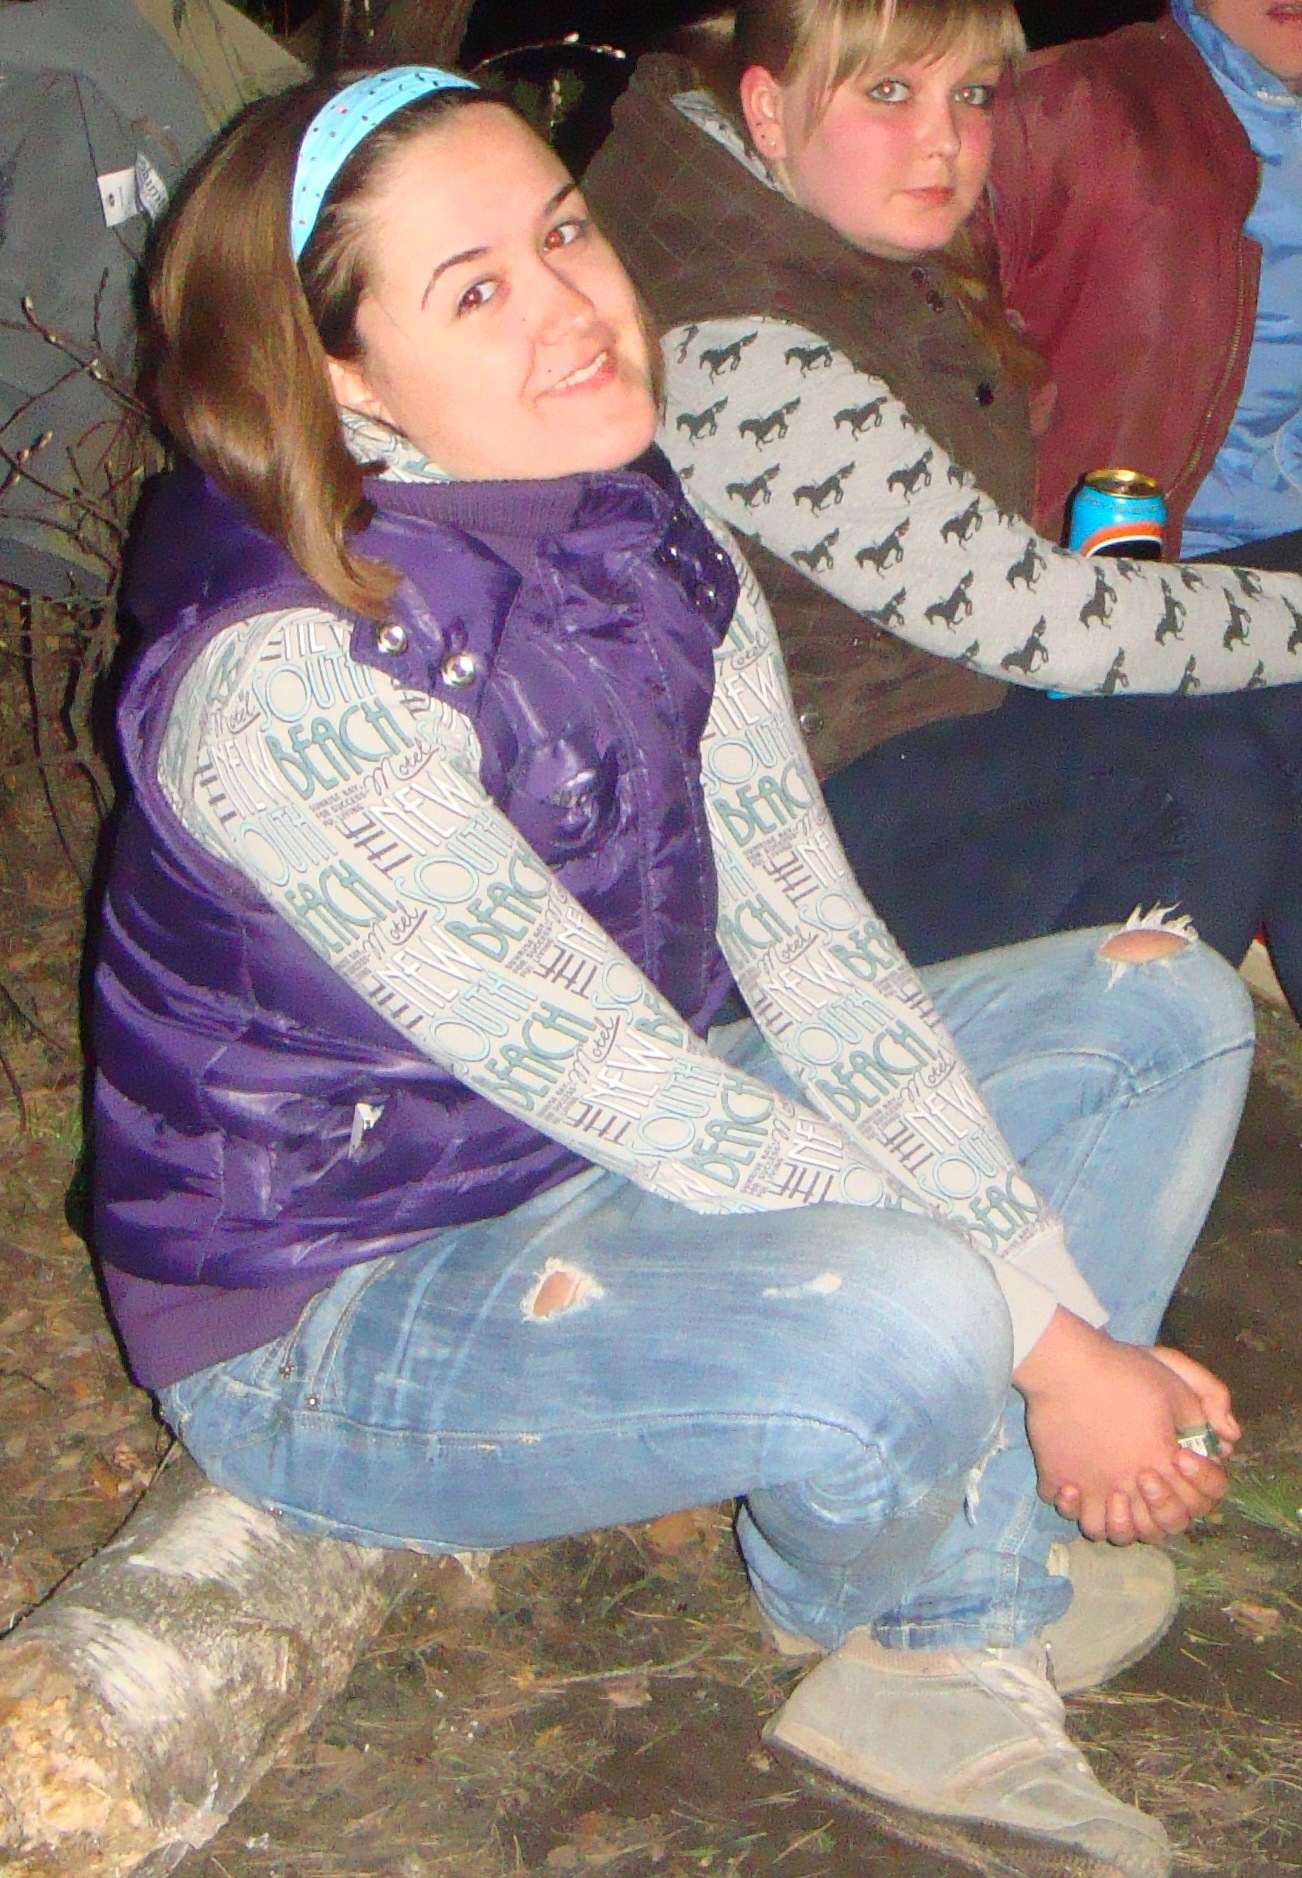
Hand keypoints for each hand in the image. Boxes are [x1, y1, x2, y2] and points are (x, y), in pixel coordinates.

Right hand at [1013, 1310, 1234, 1542]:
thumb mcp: (1177, 1387)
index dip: (1194, 1487)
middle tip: (1145, 1477)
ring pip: (1102, 1530)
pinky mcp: (1055, 1476)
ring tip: (1112, 1494)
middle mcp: (1127, 1487)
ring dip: (1113, 1521)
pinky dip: (1070, 1502)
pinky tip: (1074, 1482)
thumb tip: (1224, 1439)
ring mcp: (1089, 1487)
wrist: (1068, 1365)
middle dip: (1158, 1510)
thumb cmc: (1124, 1373)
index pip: (1192, 1505)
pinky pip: (1063, 1506)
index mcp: (1160, 1467)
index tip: (1177, 1454)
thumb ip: (1205, 1417)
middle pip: (1151, 1530)